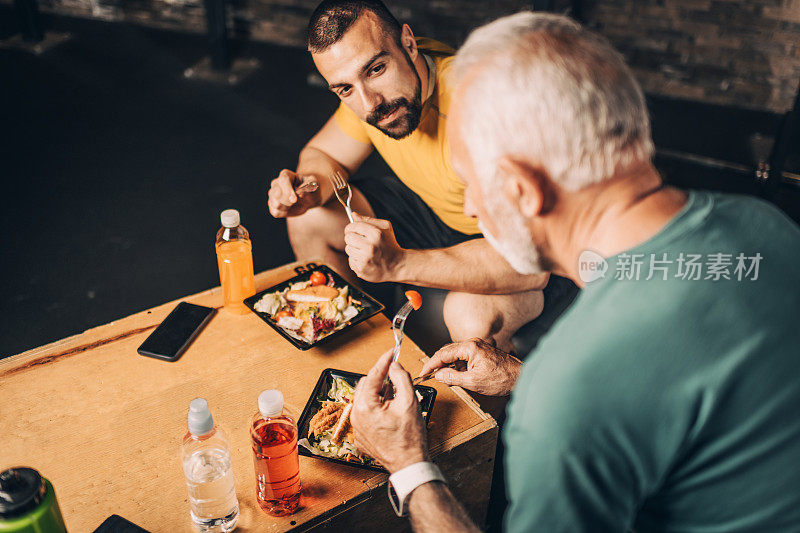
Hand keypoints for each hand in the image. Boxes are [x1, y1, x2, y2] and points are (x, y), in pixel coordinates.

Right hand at [267, 169, 320, 217]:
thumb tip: (301, 193)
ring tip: (294, 205)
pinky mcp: (273, 205)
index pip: (283, 180)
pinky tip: (290, 210)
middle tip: (294, 202)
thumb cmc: (311, 188)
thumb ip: (309, 186)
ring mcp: (273, 194)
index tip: (294, 200)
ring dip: (285, 207)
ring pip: (274, 203)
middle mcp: (277, 183)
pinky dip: (284, 213)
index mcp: (286, 175)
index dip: (288, 190)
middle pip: (276, 192)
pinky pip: (275, 212)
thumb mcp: (314, 184)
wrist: (309, 197)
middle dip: (285, 200)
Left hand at [344, 213, 404, 282]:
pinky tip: (366, 260)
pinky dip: (356, 260)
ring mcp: (365, 260)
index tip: (353, 230)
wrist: (398, 265)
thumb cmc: (390, 244)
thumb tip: (353, 214)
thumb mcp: (385, 228)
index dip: (351, 228)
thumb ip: (368, 220)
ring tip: (365, 251)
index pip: (353, 226)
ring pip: (348, 249)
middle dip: (352, 238)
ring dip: (354, 249)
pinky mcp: (362, 270)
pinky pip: (350, 261)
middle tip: (359, 241)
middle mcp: (370, 247)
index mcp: (376, 234)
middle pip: (348, 238)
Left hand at [351, 350, 428, 472]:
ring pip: (365, 399)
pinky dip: (376, 406)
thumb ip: (401, 378)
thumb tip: (394, 366)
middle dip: (381, 378)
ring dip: (379, 393)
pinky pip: (366, 413)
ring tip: (396, 396)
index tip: (391, 352)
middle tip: (396, 376)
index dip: (384, 361)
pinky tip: (390, 410)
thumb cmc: (410, 439)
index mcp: (365, 406)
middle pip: (366, 385)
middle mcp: (356, 416)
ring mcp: (357, 427)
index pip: (372, 375)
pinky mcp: (361, 434)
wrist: (409, 464)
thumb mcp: (409, 402)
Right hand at [420, 338, 521, 395]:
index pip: (442, 354)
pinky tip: (457, 376)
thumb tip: (438, 375)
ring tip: (445, 379)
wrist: (520, 378)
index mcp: (469, 347)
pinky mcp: (481, 352)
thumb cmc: (501, 378)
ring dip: (448, 366)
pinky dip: (457, 366)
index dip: (430, 364)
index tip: (423, 372)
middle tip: (430, 376)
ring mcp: (477, 347)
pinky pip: (463, 357)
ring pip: (455, 355)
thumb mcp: (473, 381)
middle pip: (447, 352)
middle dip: (438, 364)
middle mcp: (472, 343)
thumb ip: (452, 377)